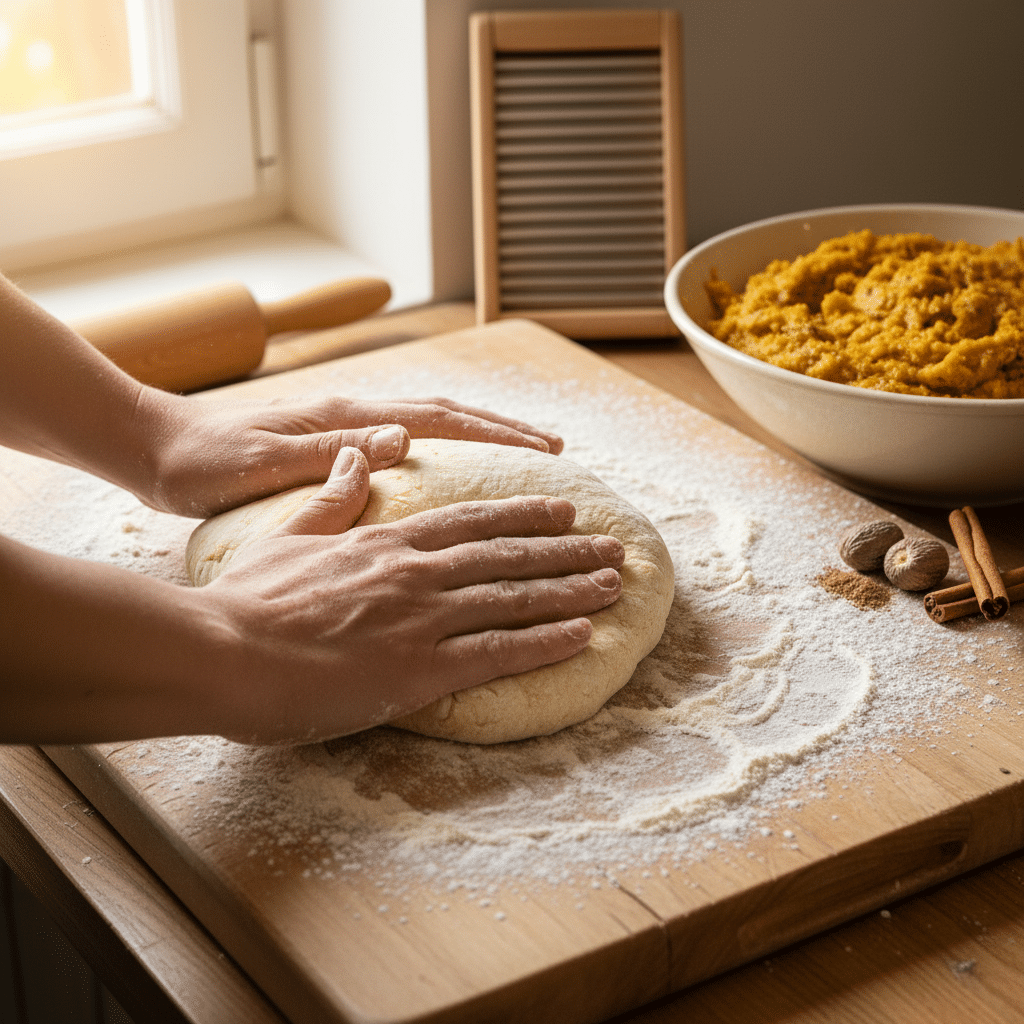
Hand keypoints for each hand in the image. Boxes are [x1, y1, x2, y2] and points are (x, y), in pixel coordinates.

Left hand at [141, 391, 563, 516]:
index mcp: (343, 418)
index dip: (494, 436)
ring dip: (480, 438)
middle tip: (555, 453)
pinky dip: (444, 450)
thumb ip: (330, 456)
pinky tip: (455, 474)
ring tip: (523, 458)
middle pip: (446, 415)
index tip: (544, 451)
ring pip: (430, 425)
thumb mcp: (261, 464)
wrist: (154, 448)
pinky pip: (406, 443)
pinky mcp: (332, 445)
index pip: (436, 420)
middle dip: (503, 431)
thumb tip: (401, 440)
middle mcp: (352, 415)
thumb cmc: (201, 463)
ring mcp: (344, 427)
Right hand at [198, 447, 623, 743]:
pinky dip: (546, 641)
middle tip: (610, 546)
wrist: (222, 653)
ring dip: (571, 589)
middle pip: (508, 553)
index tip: (563, 509)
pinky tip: (583, 635)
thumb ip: (333, 498)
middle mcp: (417, 572)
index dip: (524, 513)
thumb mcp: (289, 535)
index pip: (473, 520)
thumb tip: (358, 458)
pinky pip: (500, 652)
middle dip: (566, 549)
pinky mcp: (421, 668)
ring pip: (515, 595)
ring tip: (613, 583)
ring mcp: (423, 618)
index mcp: (387, 541)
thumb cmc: (247, 601)